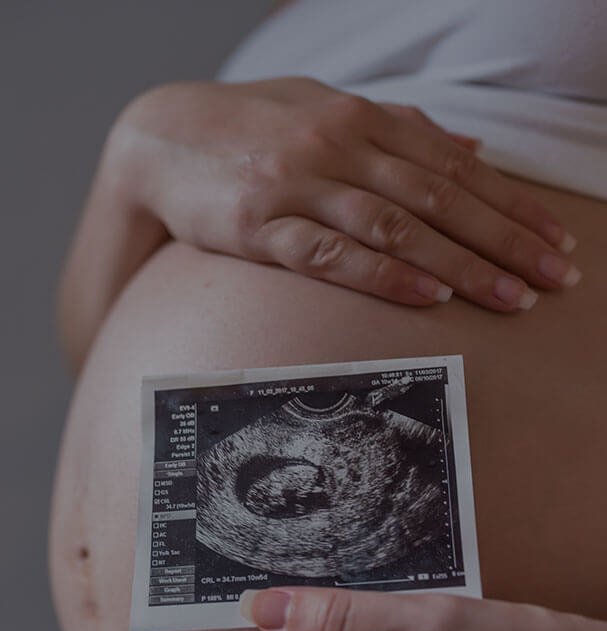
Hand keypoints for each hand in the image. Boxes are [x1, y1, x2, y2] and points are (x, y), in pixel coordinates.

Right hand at [112, 77, 578, 312]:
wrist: (157, 138)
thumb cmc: (248, 127)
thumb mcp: (323, 108)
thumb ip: (396, 128)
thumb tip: (466, 148)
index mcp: (358, 117)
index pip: (452, 164)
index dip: (510, 203)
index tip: (553, 239)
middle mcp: (335, 145)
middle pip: (437, 197)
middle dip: (504, 240)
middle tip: (553, 278)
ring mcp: (296, 184)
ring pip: (395, 226)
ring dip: (460, 264)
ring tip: (509, 298)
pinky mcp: (258, 226)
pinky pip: (331, 253)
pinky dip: (383, 274)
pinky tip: (427, 296)